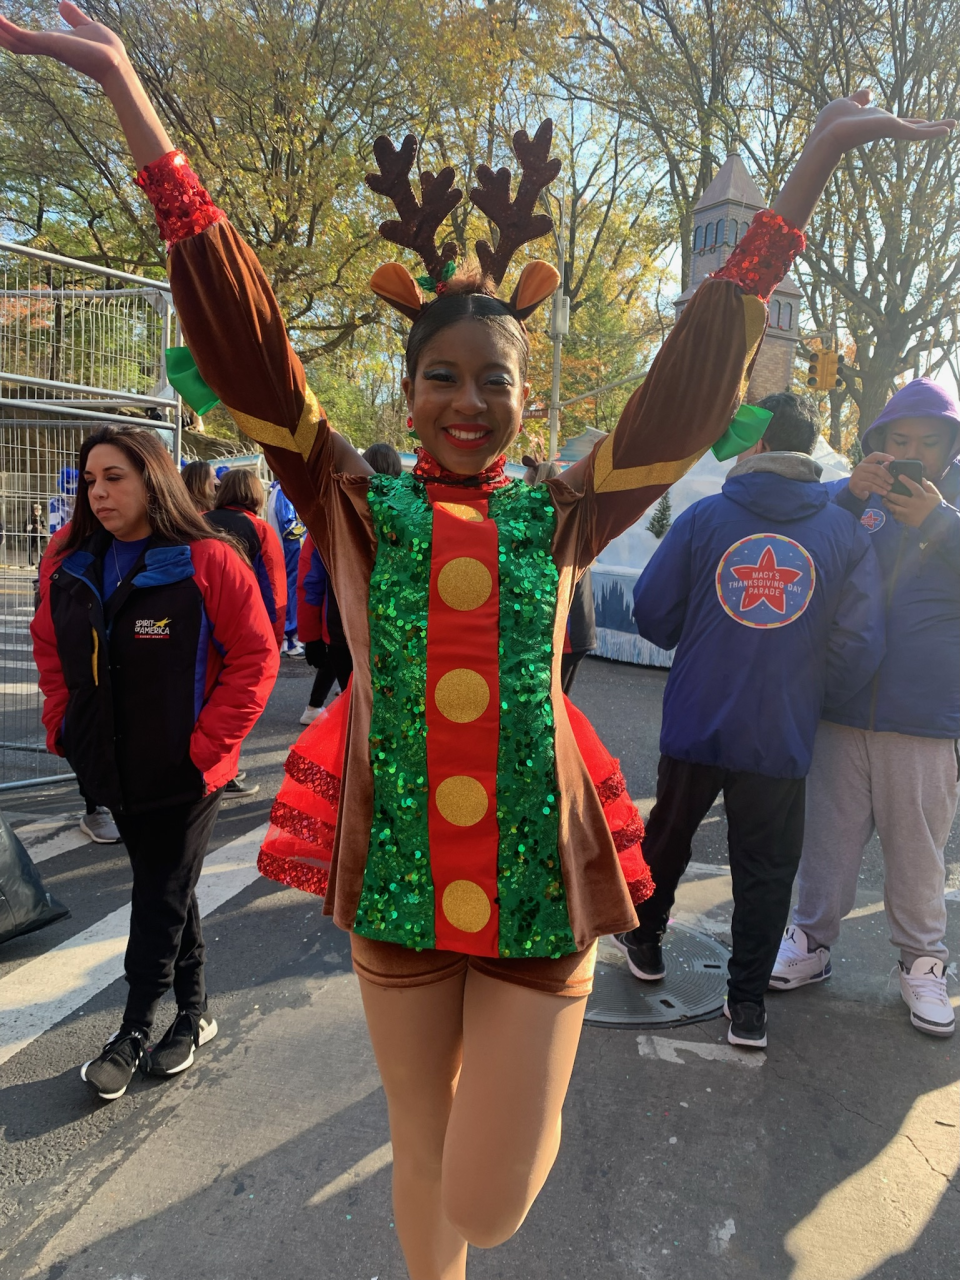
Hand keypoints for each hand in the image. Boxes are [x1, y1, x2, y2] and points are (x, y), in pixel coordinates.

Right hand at [0, 2, 126, 84]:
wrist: (115, 63)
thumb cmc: (106, 49)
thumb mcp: (86, 26)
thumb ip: (73, 17)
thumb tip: (63, 4)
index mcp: (52, 41)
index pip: (24, 37)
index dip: (8, 29)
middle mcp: (46, 45)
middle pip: (14, 40)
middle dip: (0, 31)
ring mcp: (46, 45)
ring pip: (12, 39)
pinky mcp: (48, 44)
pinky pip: (20, 36)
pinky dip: (5, 27)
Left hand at [809, 89, 954, 158]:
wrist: (826, 134)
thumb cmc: (832, 122)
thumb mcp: (847, 104)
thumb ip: (860, 99)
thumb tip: (869, 94)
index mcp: (877, 121)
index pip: (900, 122)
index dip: (913, 122)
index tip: (924, 121)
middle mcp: (886, 126)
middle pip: (913, 127)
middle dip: (930, 127)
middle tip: (948, 126)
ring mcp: (890, 129)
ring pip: (918, 130)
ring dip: (936, 129)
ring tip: (953, 125)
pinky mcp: (892, 129)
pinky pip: (915, 132)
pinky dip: (931, 132)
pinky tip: (947, 130)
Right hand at [848, 451, 894, 500]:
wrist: (855, 489)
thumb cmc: (867, 479)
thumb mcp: (874, 473)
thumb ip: (882, 468)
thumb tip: (891, 464)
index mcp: (865, 461)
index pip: (874, 455)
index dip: (884, 456)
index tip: (893, 459)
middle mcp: (860, 467)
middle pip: (876, 468)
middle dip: (886, 474)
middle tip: (892, 481)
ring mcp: (857, 475)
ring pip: (873, 478)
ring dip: (883, 484)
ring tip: (889, 488)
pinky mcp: (856, 484)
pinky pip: (870, 486)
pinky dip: (878, 489)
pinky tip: (884, 492)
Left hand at [883, 475, 942, 527]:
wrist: (937, 521)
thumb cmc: (936, 506)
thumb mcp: (935, 494)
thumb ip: (928, 486)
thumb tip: (921, 478)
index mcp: (921, 497)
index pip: (914, 487)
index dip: (906, 481)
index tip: (900, 476)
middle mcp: (913, 504)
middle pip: (899, 498)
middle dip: (890, 495)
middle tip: (885, 491)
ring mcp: (909, 513)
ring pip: (895, 508)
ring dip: (888, 504)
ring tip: (884, 500)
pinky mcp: (906, 520)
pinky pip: (896, 516)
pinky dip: (892, 512)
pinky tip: (890, 509)